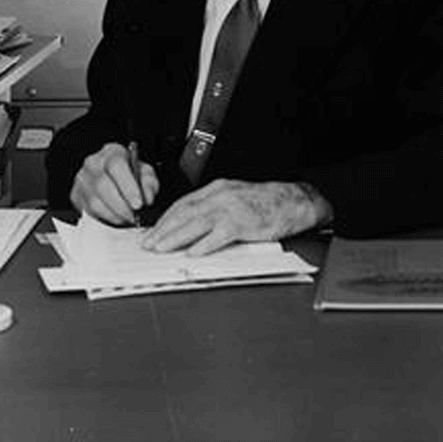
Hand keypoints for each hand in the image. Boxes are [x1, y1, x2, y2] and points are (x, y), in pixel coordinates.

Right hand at [71, 142, 158, 226]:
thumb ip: (149, 183)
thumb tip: (147, 198)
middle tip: (134, 216)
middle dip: (121, 205)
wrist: (112, 177)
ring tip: (128, 218)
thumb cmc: (129, 173)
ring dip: (115, 215)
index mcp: (112, 152)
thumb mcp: (145, 173)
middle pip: (103, 185)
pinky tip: (118, 217)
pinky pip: (90, 211)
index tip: (139, 204)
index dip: (128, 186)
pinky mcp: (77, 195)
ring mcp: (82, 180)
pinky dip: (107, 218)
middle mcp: (93, 164)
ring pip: (95, 202)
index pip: (116, 165)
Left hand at [141, 179, 331, 255]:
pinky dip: (204, 244)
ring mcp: (232, 209)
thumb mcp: (235, 198)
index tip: (153, 231)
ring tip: (161, 248)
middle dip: (163, 229)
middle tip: (148, 243)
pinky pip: (219, 235)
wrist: (293, 202)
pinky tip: (192, 252)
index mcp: (217, 189)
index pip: (184, 203)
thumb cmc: (265, 203)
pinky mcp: (243, 223)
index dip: (166, 218)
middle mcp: (221, 196)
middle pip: (185, 212)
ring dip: (175, 237)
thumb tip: (189, 228)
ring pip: (196, 223)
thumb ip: (213, 209)